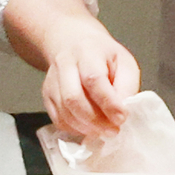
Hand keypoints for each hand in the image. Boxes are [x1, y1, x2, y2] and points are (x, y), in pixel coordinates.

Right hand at [34, 18, 140, 140]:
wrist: (72, 43)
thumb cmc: (103, 55)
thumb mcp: (125, 62)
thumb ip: (127, 86)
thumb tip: (123, 111)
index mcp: (87, 52)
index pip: (93, 79)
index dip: (108, 102)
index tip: (122, 118)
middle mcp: (64, 65)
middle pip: (74, 98)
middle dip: (95, 120)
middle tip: (113, 130)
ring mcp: (52, 81)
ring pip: (64, 111)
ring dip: (86, 127)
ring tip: (103, 131)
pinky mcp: (46, 95)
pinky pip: (58, 119)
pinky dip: (75, 129)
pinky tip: (89, 128)